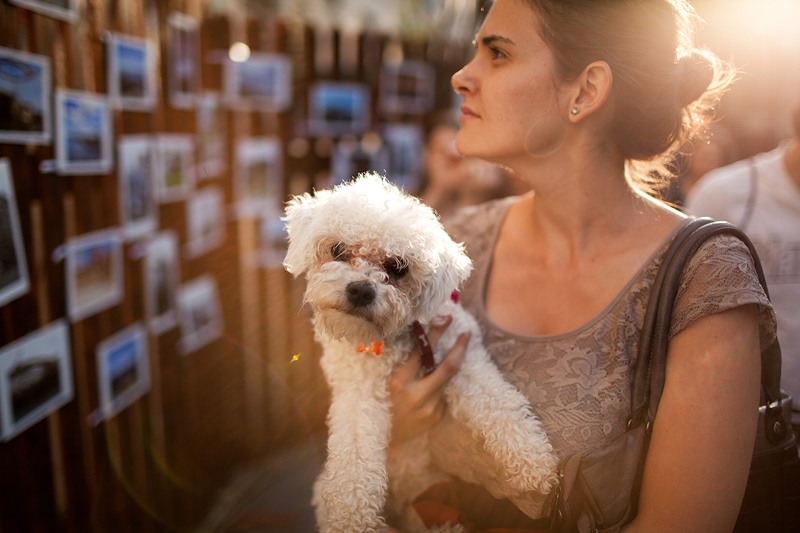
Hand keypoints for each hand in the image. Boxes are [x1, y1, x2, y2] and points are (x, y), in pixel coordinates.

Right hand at [388, 315, 469, 444]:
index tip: (445, 318)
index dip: (435, 332)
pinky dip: (439, 385)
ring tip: (457, 350)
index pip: (422, 351)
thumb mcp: (380, 381)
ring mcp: (429, 408)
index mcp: (398, 382)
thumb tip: (418, 336)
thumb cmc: (374, 404)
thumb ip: (400, 363)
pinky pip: (442, 394)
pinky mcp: (436, 416)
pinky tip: (432, 383)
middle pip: (448, 366)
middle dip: (460, 347)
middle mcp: (416, 395)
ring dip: (452, 364)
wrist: (377, 441)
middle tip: (466, 333)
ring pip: (448, 380)